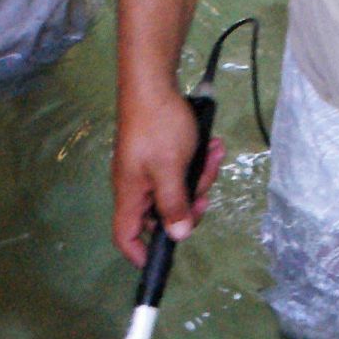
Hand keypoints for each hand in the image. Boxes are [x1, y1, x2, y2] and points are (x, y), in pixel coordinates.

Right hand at [111, 82, 222, 265]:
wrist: (153, 81)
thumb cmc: (157, 125)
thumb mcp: (170, 169)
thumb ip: (174, 205)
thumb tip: (177, 236)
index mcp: (130, 194)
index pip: (126, 236)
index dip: (140, 252)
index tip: (162, 257)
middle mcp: (136, 185)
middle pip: (163, 213)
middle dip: (190, 202)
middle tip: (206, 189)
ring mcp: (148, 169)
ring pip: (178, 189)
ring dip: (200, 175)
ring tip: (213, 153)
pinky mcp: (159, 154)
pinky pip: (181, 168)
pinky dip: (197, 160)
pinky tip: (211, 144)